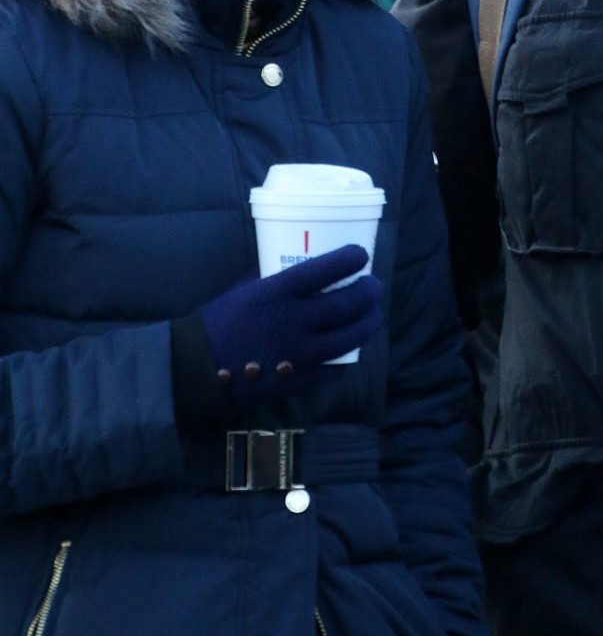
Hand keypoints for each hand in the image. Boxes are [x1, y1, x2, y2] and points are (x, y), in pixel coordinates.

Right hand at [197, 244, 383, 399]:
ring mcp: (299, 353)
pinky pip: (335, 368)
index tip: (361, 255)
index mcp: (278, 291)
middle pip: (349, 304)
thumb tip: (298, 264)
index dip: (352, 259)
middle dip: (370, 292)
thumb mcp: (245, 288)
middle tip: (373, 287)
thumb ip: (274, 277)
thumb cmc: (218, 320)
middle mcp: (294, 321)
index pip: (328, 268)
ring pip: (351, 338)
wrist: (196, 366)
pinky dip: (346, 357)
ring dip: (369, 324)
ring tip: (373, 316)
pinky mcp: (299, 380)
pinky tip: (348, 349)